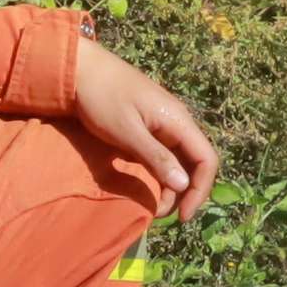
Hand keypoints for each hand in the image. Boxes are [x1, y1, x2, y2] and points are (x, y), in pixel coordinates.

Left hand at [72, 38, 221, 222]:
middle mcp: (177, 123)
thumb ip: (156, 158)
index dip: (201, 190)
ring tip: (151, 206)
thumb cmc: (102, 98)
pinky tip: (144, 186)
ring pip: (179, 161)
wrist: (79, 69)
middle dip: (185, 193)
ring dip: (170, 186)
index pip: (206, 160)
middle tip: (161, 215)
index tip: (182, 217)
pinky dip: (158, 174)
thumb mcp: (127, 132)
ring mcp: (162, 125)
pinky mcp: (148, 127)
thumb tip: (183, 186)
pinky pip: (163, 155)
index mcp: (178, 121)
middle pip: (195, 163)